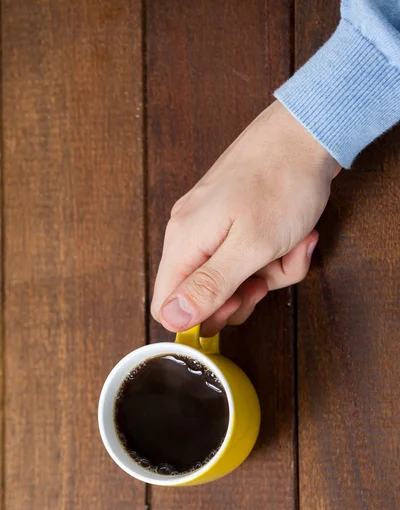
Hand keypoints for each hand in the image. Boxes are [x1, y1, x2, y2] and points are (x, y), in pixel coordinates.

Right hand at [151, 101, 340, 335]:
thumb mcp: (249, 246)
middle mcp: (192, 236)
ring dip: (270, 273)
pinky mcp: (235, 222)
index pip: (168, 305)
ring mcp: (214, 227)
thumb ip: (208, 286)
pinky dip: (278, 256)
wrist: (307, 134)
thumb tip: (171, 318)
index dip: (201, 317)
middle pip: (205, 296)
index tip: (235, 303)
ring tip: (290, 246)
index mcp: (185, 242)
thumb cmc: (280, 184)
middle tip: (266, 276)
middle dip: (246, 295)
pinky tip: (296, 238)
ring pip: (236, 279)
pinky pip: (251, 258)